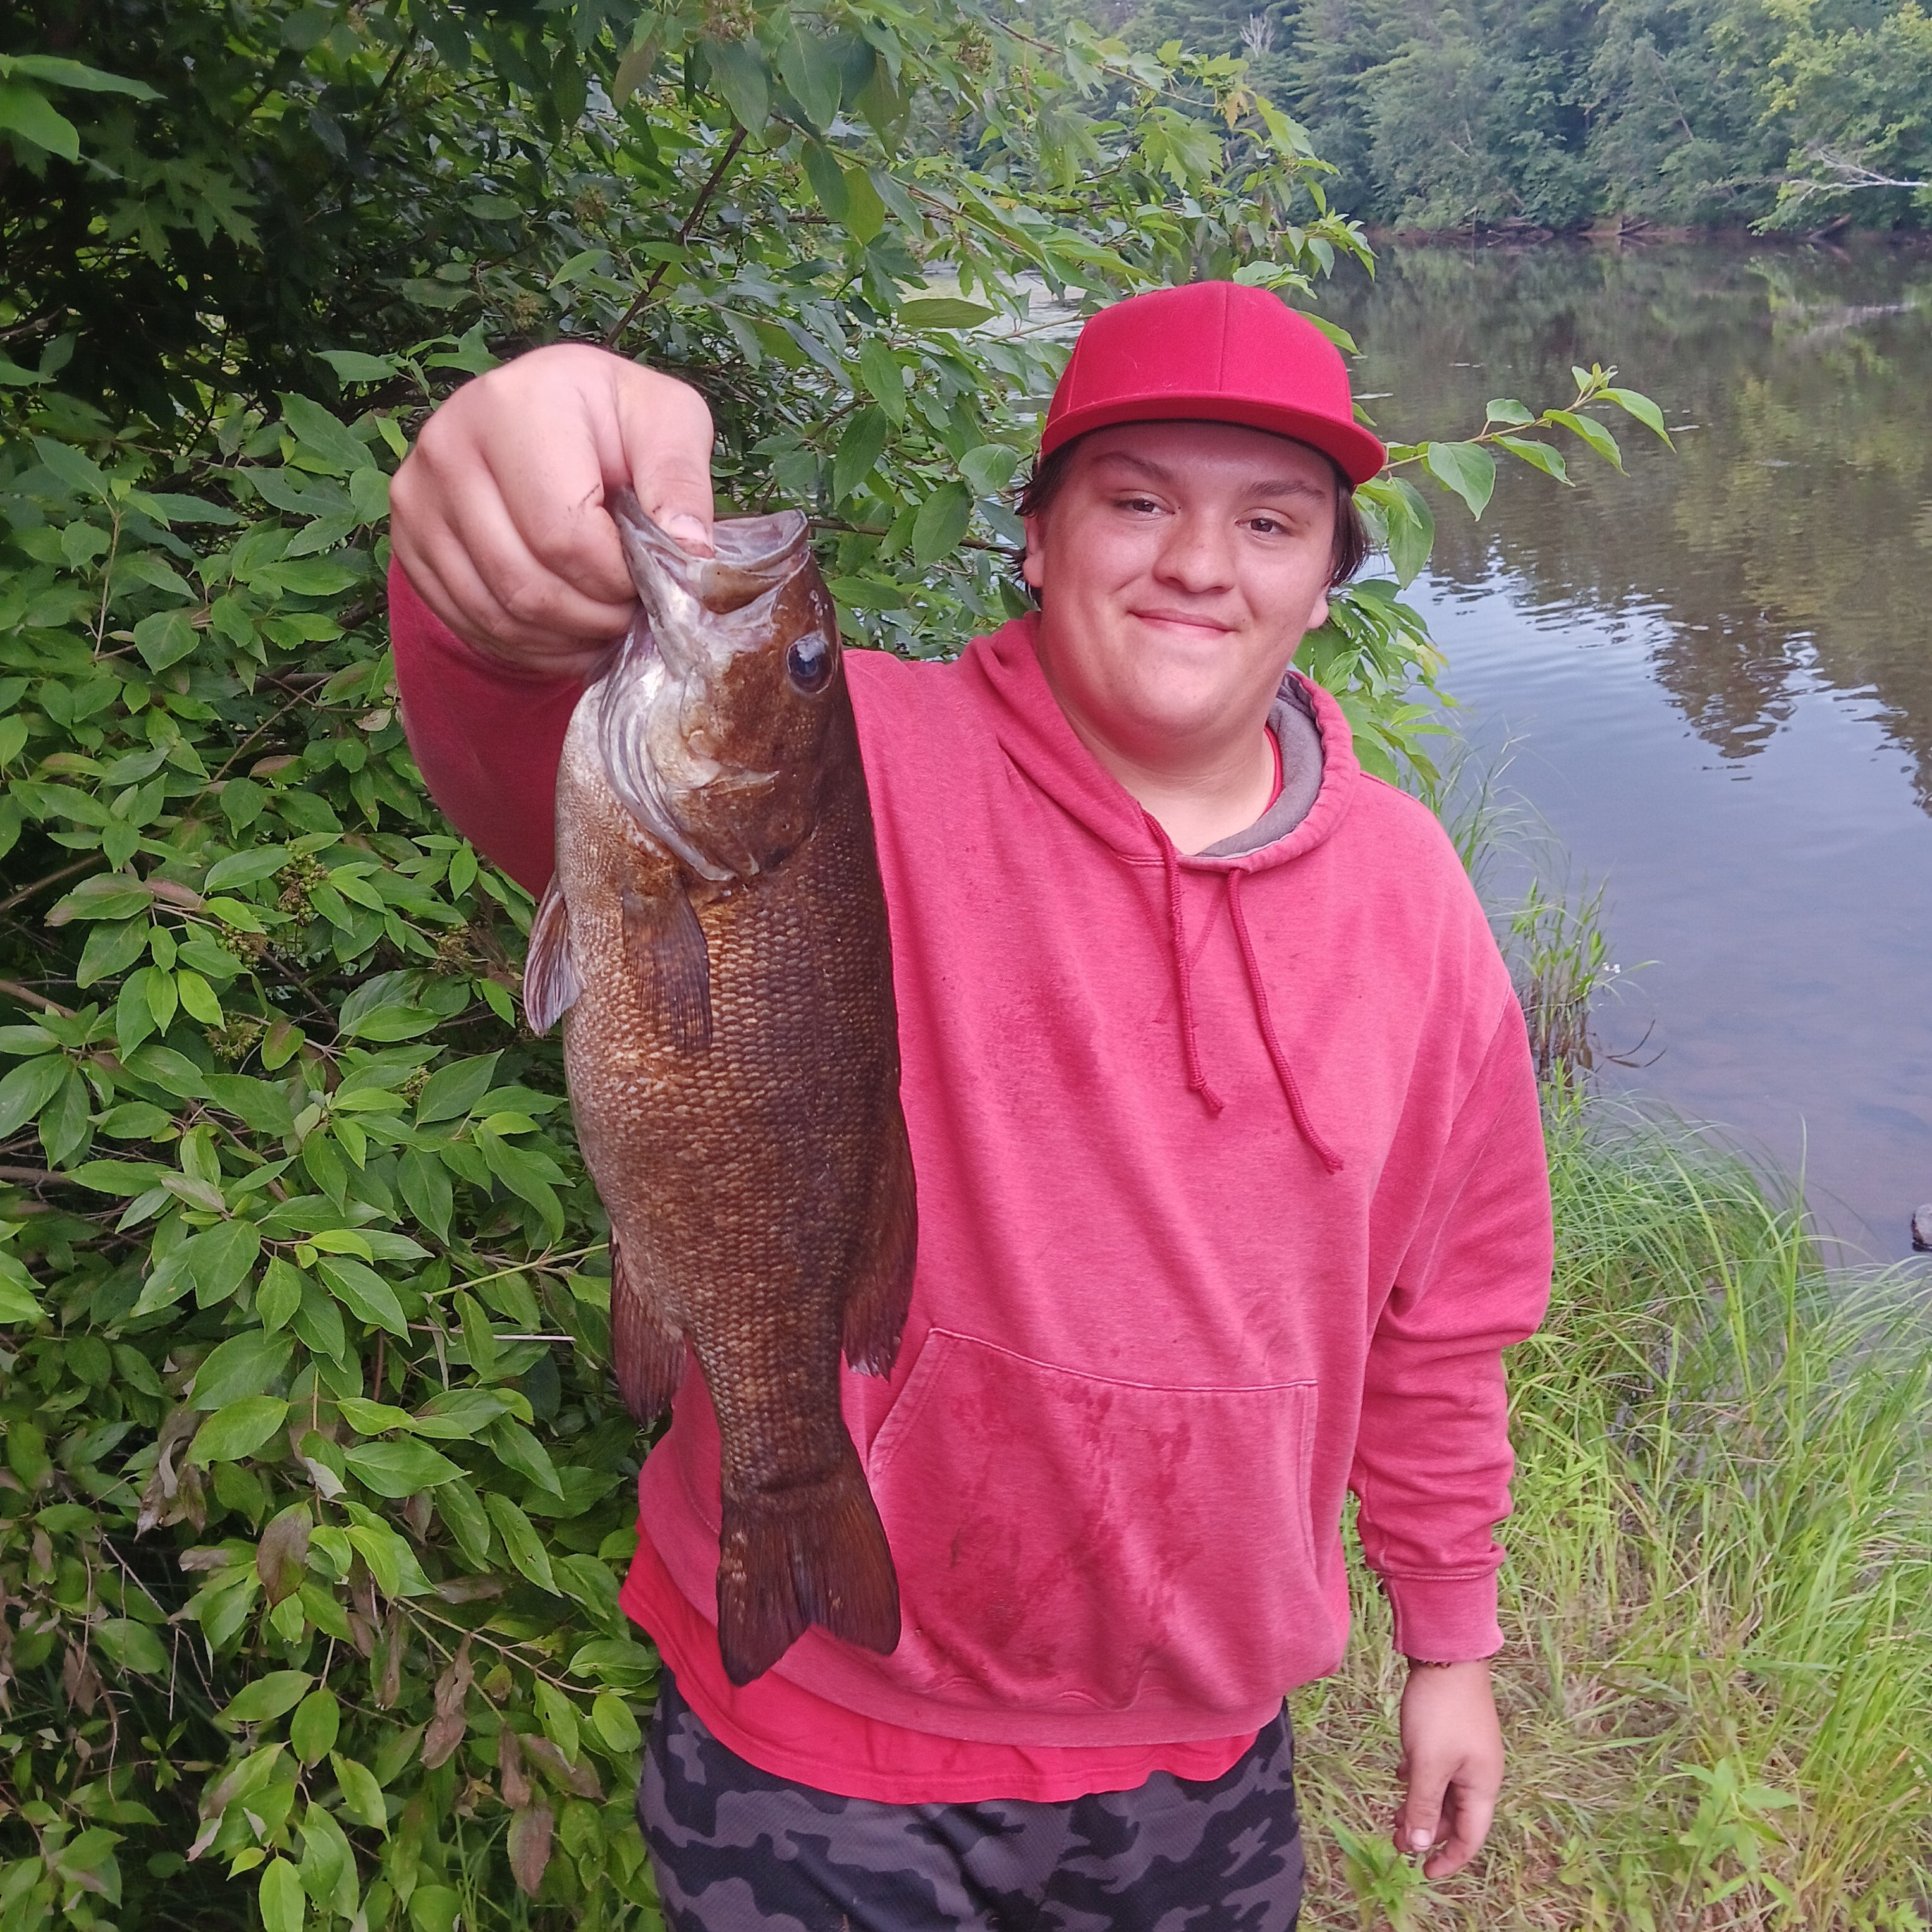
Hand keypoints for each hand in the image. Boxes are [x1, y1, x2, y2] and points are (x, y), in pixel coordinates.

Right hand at [390, 343, 716, 676]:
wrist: (542, 414)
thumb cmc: (614, 420)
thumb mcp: (668, 421)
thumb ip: (681, 480)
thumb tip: (688, 552)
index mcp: (516, 405)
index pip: (564, 536)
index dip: (617, 580)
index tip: (648, 577)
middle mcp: (449, 445)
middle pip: (528, 584)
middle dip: (595, 617)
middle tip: (630, 611)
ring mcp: (418, 496)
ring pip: (500, 614)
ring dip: (565, 638)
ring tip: (603, 621)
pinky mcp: (408, 540)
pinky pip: (470, 623)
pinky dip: (528, 645)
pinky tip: (566, 629)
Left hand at [1392, 1659, 1502, 1878]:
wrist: (1447, 1656)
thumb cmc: (1440, 1713)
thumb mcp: (1428, 1764)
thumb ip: (1423, 1806)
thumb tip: (1421, 1846)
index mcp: (1481, 1786)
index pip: (1470, 1838)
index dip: (1448, 1859)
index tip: (1423, 1873)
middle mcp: (1480, 1773)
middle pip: (1456, 1816)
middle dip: (1428, 1832)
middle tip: (1396, 1840)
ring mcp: (1467, 1751)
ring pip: (1444, 1791)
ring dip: (1421, 1805)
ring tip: (1394, 1814)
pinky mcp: (1453, 1733)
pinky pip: (1438, 1768)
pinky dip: (1420, 1779)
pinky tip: (1400, 1774)